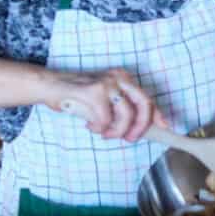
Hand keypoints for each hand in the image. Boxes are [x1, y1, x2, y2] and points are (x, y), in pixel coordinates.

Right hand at [44, 68, 165, 141]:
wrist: (50, 85)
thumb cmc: (77, 95)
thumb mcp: (104, 97)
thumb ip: (120, 107)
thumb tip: (139, 126)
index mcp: (123, 78)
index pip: (147, 97)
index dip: (157, 115)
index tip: (164, 126)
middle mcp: (118, 77)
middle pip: (143, 104)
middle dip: (140, 127)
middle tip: (129, 138)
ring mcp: (107, 83)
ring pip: (126, 115)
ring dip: (116, 131)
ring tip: (104, 133)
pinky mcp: (94, 91)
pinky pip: (105, 119)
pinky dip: (99, 127)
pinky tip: (91, 125)